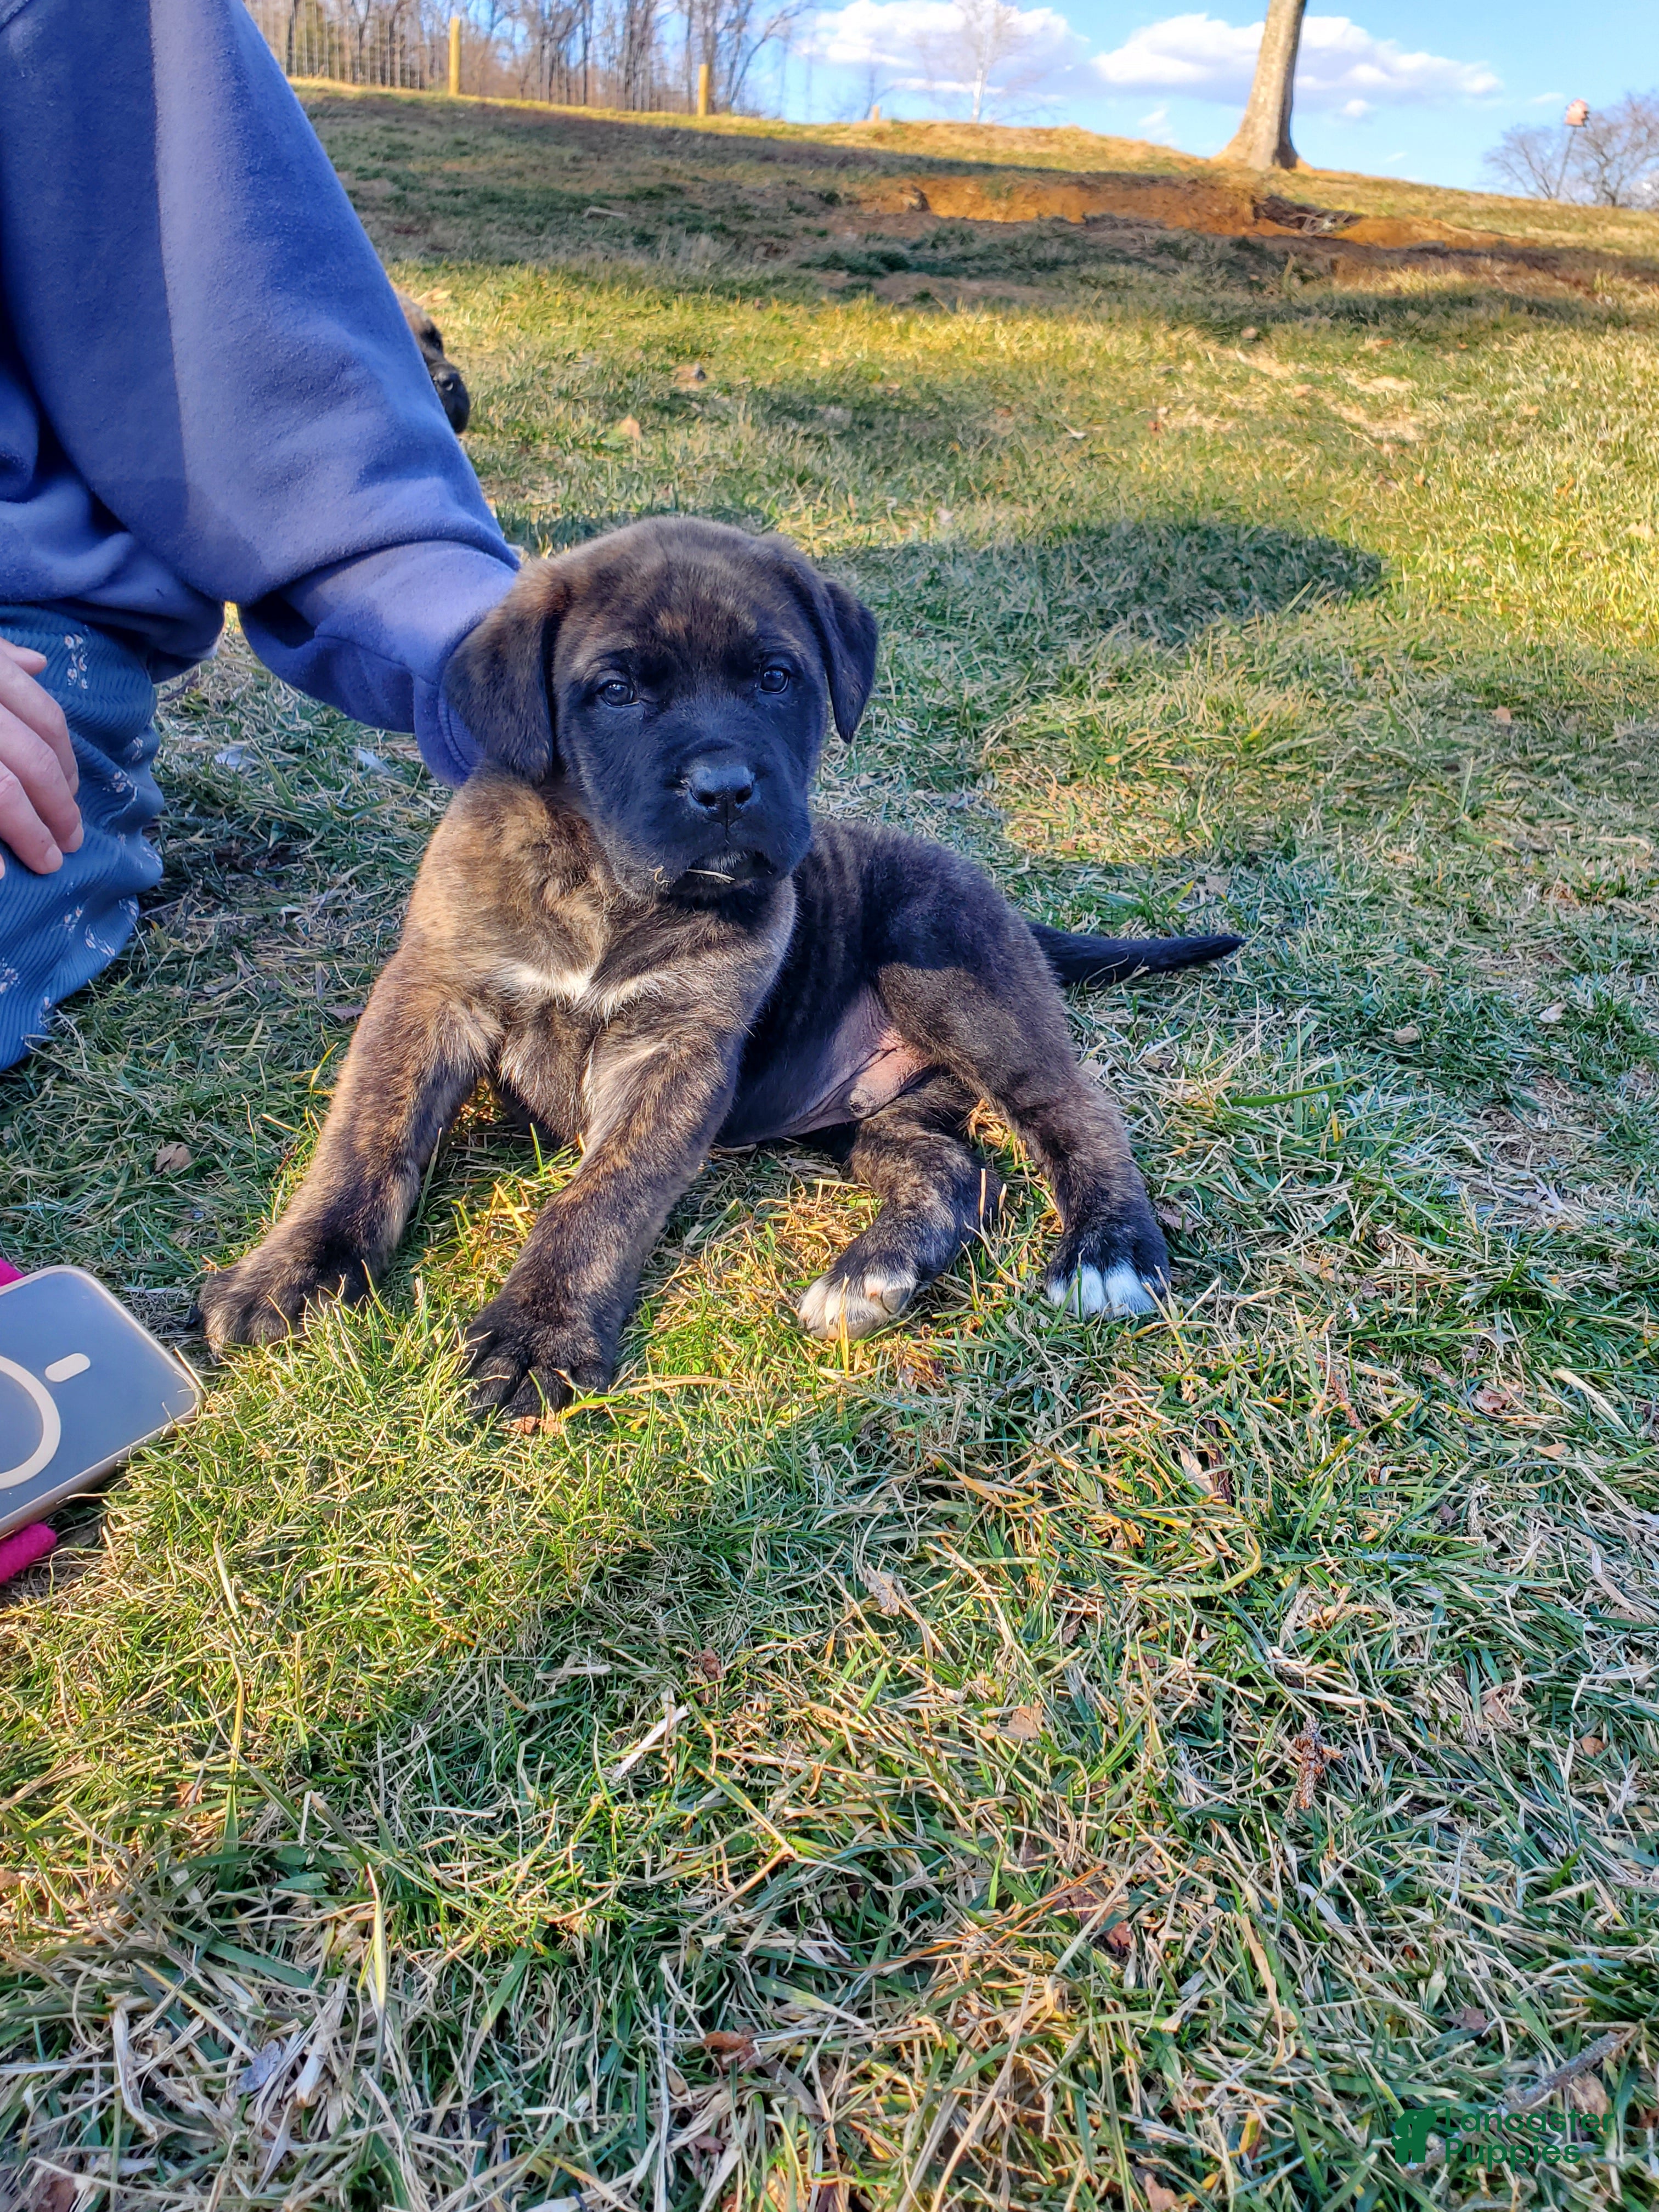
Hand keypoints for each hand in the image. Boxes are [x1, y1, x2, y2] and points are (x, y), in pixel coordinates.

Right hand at [0, 638, 82, 874]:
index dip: (67, 764)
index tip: (74, 795)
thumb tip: (38, 664)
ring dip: (31, 834)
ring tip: (47, 863)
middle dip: (58, 808)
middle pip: (34, 762)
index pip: (46, 721)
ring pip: (4, 791)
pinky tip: (1, 879)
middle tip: (71, 844)